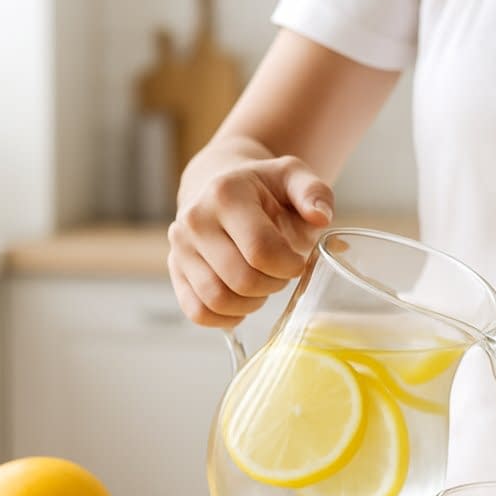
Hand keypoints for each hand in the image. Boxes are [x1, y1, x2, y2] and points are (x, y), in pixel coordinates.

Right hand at [167, 155, 334, 328]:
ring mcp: (180, 248)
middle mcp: (195, 220)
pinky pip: (199, 312)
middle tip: (280, 274)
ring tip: (262, 285)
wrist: (221, 188)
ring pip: (218, 300)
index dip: (289, 266)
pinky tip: (242, 302)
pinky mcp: (175, 270)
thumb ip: (314, 193)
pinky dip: (225, 317)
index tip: (297, 262)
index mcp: (226, 194)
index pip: (261, 250)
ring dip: (251, 303)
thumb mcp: (292, 178)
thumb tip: (320, 218)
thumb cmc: (264, 189)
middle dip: (272, 285)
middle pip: (242, 280)